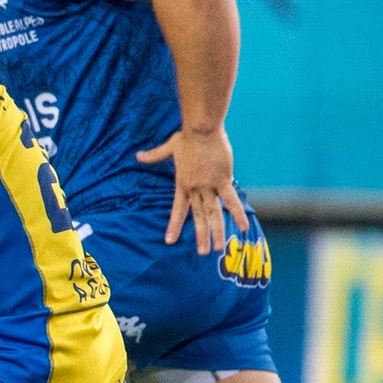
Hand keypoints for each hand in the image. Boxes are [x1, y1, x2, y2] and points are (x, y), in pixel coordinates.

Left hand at [136, 127, 249, 253]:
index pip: (177, 209)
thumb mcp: (168, 147)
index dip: (173, 225)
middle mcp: (195, 188)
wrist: (201, 129)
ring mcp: (209, 186)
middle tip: (202, 252)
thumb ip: (154, 155)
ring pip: (213, 213)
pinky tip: (243, 227)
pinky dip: (238, 214)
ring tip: (218, 248)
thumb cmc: (187, 137)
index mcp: (182, 184)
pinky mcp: (223, 180)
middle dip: (200, 236)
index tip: (169, 240)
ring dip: (216, 231)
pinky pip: (231, 200)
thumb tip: (138, 156)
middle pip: (198, 216)